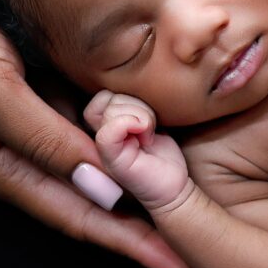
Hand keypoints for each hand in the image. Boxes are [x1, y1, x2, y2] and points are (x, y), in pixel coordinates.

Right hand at [0, 0, 198, 267]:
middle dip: (148, 230)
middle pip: (98, 204)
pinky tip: (163, 140)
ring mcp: (34, 123)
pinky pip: (92, 125)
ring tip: (194, 206)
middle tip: (203, 254)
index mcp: (7, 168)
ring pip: (99, 166)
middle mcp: (25, 155)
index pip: (85, 220)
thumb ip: (44, 140)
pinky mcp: (40, 91)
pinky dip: (127, 138)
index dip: (136, 247)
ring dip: (142, 185)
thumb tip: (104, 188)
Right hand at [83, 90, 191, 213]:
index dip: (125, 97)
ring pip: (111, 108)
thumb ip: (129, 104)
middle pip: (107, 96)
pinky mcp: (110, 159)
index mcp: (102, 123)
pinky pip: (109, 130)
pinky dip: (133, 124)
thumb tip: (131, 83)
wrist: (172, 185)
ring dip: (140, 115)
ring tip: (148, 135)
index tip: (144, 117)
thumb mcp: (145, 117)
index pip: (102, 94)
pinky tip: (146, 138)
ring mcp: (101, 146)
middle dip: (137, 105)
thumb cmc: (160, 151)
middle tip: (149, 127)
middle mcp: (96, 133)